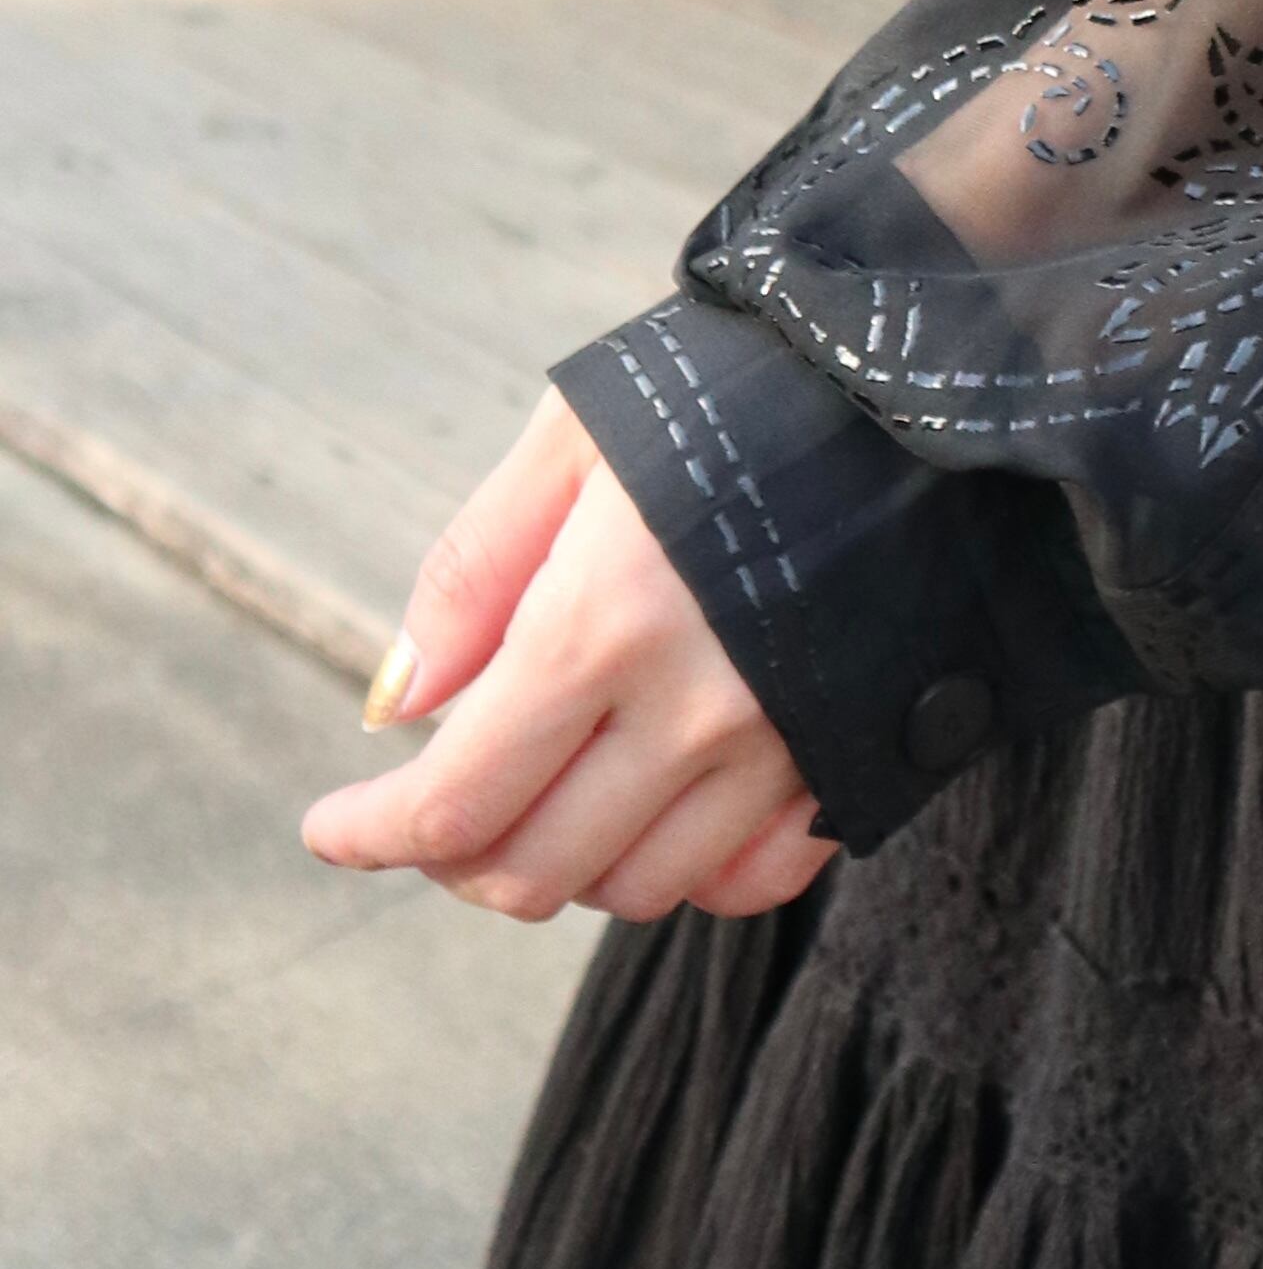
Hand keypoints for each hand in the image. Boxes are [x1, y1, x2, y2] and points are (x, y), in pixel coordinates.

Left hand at [303, 390, 838, 924]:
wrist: (925, 380)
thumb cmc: (732, 386)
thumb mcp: (574, 437)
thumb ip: (473, 571)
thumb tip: (395, 706)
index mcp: (602, 622)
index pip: (456, 800)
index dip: (373, 833)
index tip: (332, 827)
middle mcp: (694, 709)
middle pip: (533, 869)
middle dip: (454, 856)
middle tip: (435, 804)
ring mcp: (783, 746)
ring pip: (637, 888)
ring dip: (566, 859)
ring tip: (550, 783)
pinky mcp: (854, 756)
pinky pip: (750, 880)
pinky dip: (686, 868)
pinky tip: (658, 801)